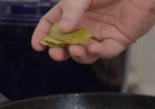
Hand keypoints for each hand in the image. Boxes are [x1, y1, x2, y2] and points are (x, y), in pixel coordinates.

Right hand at [32, 0, 154, 63]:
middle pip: (67, 42)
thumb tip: (62, 30)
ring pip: (85, 52)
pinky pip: (106, 51)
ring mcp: (100, 33)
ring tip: (77, 49)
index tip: (37, 45)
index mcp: (74, 10)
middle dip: (59, 50)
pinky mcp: (117, 40)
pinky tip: (95, 48)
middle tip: (56, 53)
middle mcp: (85, 24)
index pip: (53, 23)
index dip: (43, 34)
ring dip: (78, 54)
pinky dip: (99, 53)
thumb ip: (73, 9)